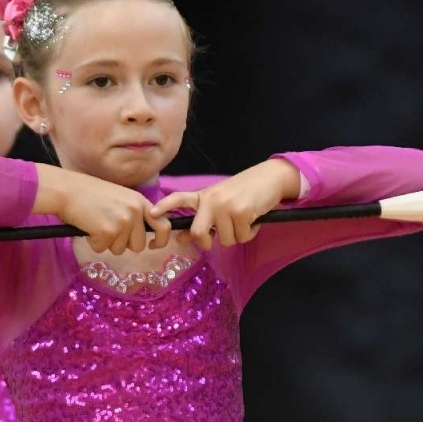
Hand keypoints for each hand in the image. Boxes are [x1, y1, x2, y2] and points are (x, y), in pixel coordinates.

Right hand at [53, 170, 173, 255]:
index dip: (161, 239)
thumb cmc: (88, 194)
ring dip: (106, 242)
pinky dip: (93, 242)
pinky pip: (102, 249)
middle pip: (139, 245)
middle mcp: (135, 211)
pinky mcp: (108, 231)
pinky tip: (87, 226)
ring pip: (120, 249)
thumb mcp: (119, 197)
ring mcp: (123, 221)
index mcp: (140, 201)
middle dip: (123, 243)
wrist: (66, 190)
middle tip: (107, 229)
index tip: (153, 245)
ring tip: (95, 224)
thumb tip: (139, 235)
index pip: (164, 225)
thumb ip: (132, 212)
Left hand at [148, 160, 299, 250]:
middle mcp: (211, 200)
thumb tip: (179, 239)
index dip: (165, 207)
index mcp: (203, 197)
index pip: (179, 199)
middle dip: (205, 243)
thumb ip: (201, 220)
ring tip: (244, 220)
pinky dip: (250, 233)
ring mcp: (225, 206)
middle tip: (214, 240)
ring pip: (224, 240)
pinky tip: (253, 218)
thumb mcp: (219, 204)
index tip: (152, 214)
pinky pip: (241, 237)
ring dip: (237, 236)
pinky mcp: (241, 212)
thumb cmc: (243, 193)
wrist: (270, 179)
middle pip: (197, 233)